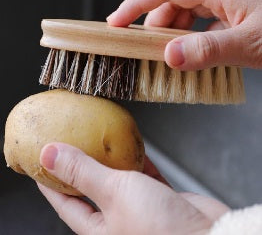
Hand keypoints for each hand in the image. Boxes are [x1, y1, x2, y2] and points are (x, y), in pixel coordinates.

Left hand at [38, 143, 228, 234]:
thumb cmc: (160, 228)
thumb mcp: (113, 192)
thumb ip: (82, 172)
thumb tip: (49, 154)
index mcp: (99, 228)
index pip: (65, 202)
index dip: (51, 181)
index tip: (43, 162)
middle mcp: (117, 219)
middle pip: (91, 188)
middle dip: (80, 165)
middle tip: (71, 143)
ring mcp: (139, 207)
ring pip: (118, 178)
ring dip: (110, 159)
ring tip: (101, 139)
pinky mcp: (159, 197)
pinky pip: (143, 174)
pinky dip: (138, 159)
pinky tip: (134, 144)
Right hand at [107, 0, 261, 70]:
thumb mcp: (250, 42)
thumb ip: (210, 49)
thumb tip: (171, 56)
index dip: (136, 4)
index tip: (116, 21)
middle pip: (174, 3)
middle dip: (154, 25)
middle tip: (144, 49)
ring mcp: (229, 6)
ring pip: (188, 16)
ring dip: (173, 35)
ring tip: (167, 56)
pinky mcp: (236, 20)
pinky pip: (203, 27)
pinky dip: (191, 41)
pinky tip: (193, 55)